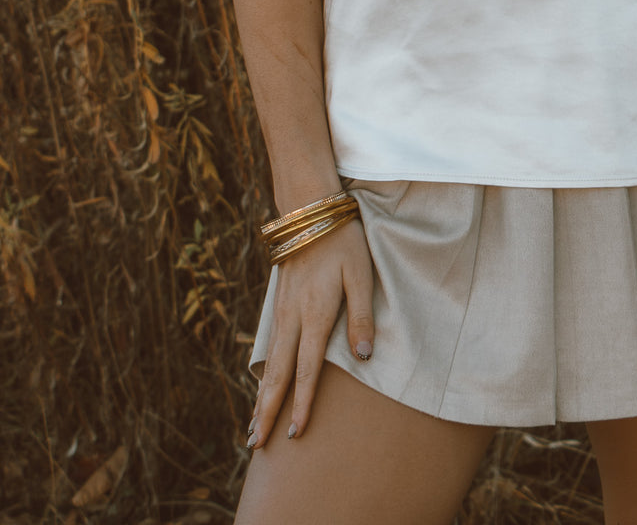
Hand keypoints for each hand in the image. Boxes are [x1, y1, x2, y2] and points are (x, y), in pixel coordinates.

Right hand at [247, 216, 373, 447]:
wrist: (308, 211)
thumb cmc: (342, 241)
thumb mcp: (360, 274)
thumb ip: (361, 316)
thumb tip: (364, 357)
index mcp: (314, 315)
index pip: (305, 370)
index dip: (301, 403)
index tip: (296, 433)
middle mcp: (292, 318)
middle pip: (276, 374)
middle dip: (267, 411)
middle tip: (255, 445)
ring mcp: (281, 311)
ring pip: (268, 363)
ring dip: (260, 396)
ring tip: (253, 426)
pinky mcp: (279, 303)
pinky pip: (269, 347)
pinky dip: (263, 373)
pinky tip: (262, 384)